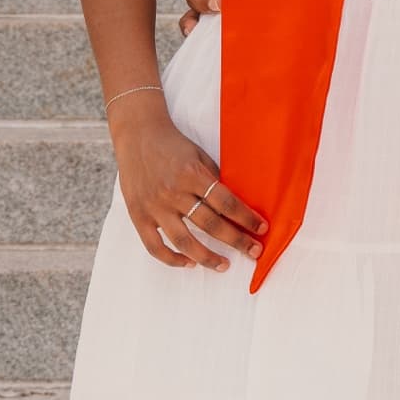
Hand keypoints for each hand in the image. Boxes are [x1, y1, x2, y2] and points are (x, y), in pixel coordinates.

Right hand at [107, 92, 259, 267]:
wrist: (137, 134)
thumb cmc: (173, 145)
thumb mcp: (199, 156)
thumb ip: (214, 180)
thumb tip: (237, 207)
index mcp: (192, 174)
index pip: (226, 203)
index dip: (247, 218)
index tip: (262, 230)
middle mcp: (174, 192)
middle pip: (210, 224)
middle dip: (237, 240)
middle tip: (254, 252)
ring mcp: (155, 206)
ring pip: (184, 241)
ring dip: (207, 257)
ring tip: (224, 265)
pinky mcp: (138, 215)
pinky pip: (154, 246)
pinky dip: (172, 259)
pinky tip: (189, 263)